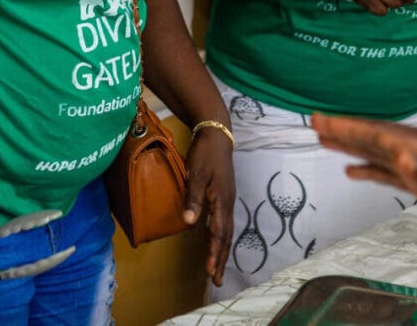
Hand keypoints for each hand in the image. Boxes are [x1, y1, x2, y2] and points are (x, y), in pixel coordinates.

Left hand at [184, 125, 235, 286]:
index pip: (219, 233)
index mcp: (222, 201)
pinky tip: (213, 243)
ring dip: (221, 250)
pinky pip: (222, 222)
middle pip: (226, 237)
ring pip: (225, 231)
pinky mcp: (223, 196)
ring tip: (217, 269)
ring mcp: (226, 200)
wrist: (217, 135)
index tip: (211, 272)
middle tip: (217, 280)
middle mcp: (227, 204)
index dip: (215, 253)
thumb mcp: (197, 175)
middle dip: (221, 259)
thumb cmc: (205, 154)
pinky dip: (218, 237)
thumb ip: (194, 199)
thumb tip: (189, 223)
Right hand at [310, 113, 416, 227]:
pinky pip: (391, 171)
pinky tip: (355, 170)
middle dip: (343, 131)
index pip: (379, 134)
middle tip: (314, 123)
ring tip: (325, 140)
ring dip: (352, 147)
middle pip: (374, 137)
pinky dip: (370, 169)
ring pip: (379, 152)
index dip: (349, 128)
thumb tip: (397, 158)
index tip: (322, 120)